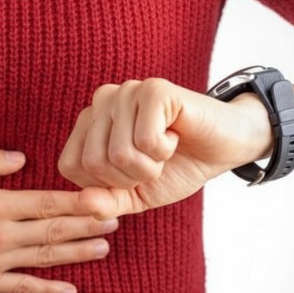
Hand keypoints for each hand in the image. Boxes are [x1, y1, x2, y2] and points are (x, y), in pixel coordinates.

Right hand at [0, 146, 117, 292]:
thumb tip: (21, 158)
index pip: (47, 203)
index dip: (80, 202)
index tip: (105, 199)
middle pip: (54, 232)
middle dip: (88, 225)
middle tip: (116, 220)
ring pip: (45, 259)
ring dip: (78, 253)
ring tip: (103, 247)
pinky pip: (23, 288)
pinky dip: (48, 290)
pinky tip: (70, 289)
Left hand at [58, 78, 270, 218]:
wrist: (223, 149)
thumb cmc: (176, 168)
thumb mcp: (135, 196)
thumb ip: (106, 203)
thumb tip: (83, 203)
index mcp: (88, 124)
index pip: (71, 167)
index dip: (106, 184)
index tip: (132, 172)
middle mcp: (101, 101)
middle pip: (94, 162)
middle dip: (131, 177)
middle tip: (154, 161)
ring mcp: (126, 91)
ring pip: (119, 153)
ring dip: (151, 165)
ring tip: (164, 148)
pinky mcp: (154, 89)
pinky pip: (145, 140)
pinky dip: (164, 150)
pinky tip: (175, 135)